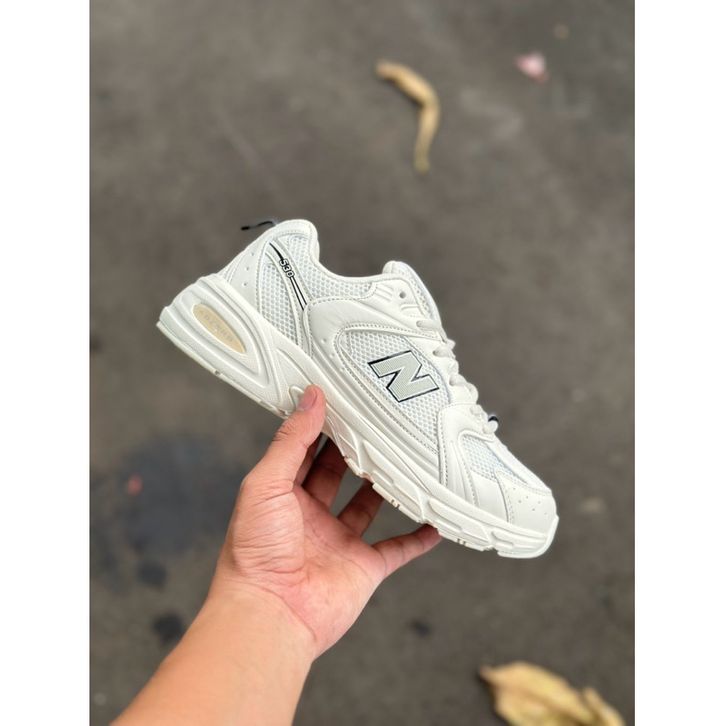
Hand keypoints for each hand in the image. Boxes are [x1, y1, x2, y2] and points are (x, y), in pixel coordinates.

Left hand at [209, 384, 440, 657]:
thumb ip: (291, 442)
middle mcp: (311, 517)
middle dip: (354, 449)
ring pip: (368, 505)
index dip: (321, 426)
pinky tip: (434, 520)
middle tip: (377, 419)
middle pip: (338, 474)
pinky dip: (418, 537)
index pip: (305, 451)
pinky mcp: (364, 568)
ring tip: (405, 456)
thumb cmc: (255, 552)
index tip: (342, 398)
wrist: (270, 615)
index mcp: (283, 496)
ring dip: (384, 485)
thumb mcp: (266, 484)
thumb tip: (311, 398)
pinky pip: (397, 549)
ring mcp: (339, 542)